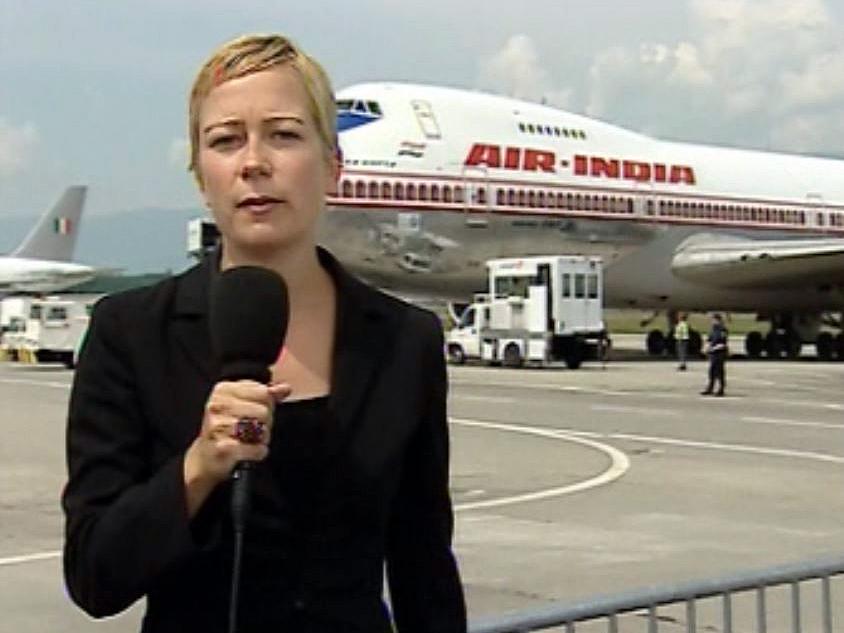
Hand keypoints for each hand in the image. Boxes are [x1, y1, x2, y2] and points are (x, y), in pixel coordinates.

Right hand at [183, 380, 290, 515]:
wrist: (206, 457)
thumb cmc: (227, 427)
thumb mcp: (243, 404)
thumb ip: (266, 394)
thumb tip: (285, 388)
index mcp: (223, 390)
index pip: (264, 392)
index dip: (267, 404)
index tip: (257, 411)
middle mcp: (218, 406)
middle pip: (264, 411)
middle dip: (265, 423)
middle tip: (254, 429)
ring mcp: (219, 427)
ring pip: (261, 430)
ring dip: (262, 438)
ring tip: (251, 440)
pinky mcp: (223, 448)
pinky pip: (256, 448)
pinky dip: (258, 452)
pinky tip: (250, 451)